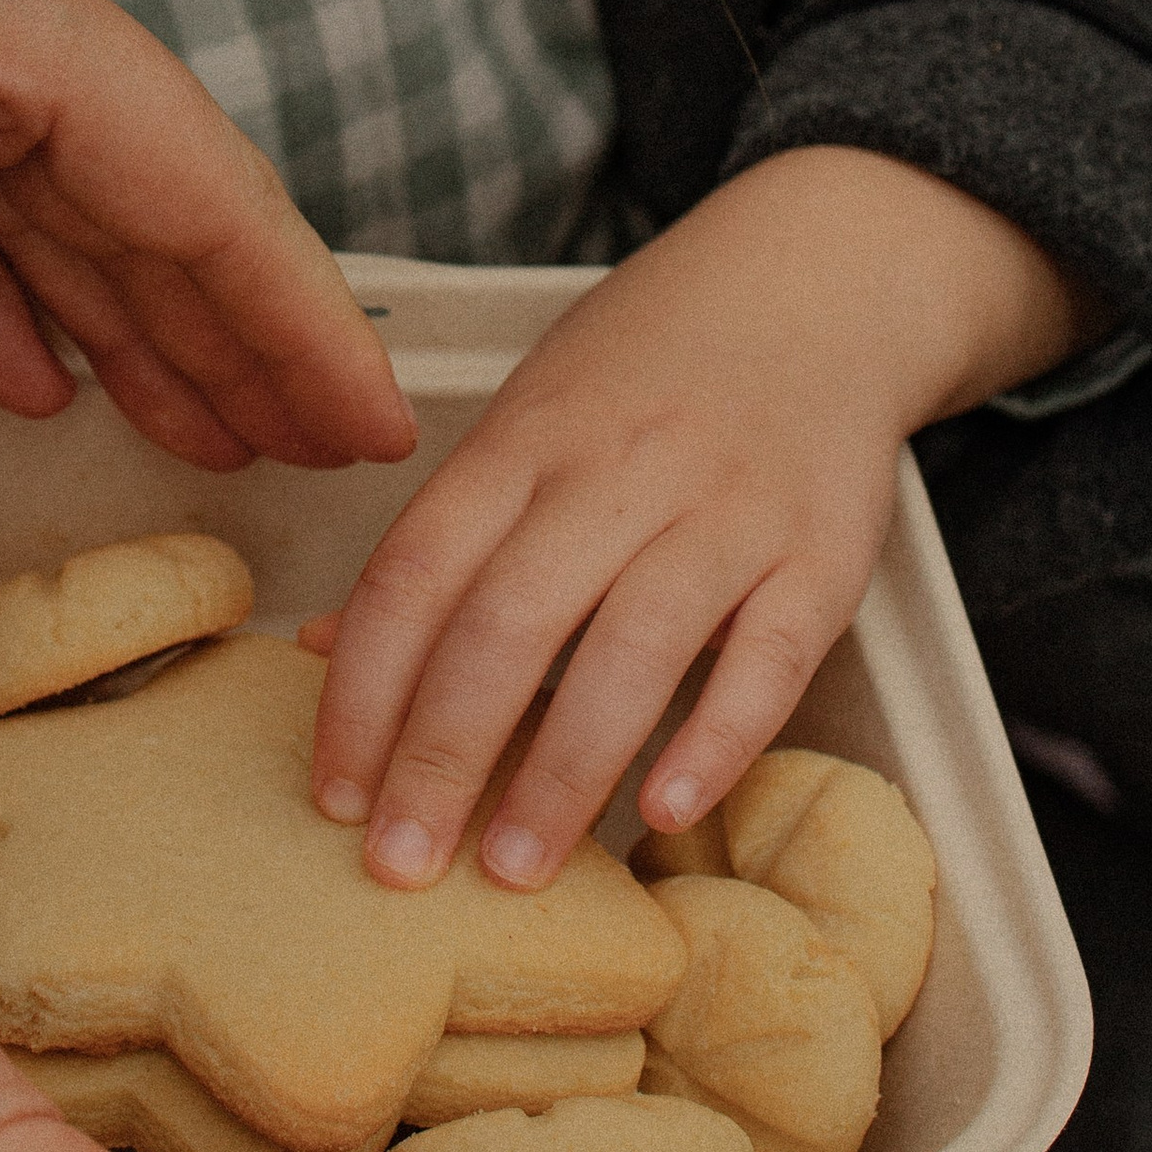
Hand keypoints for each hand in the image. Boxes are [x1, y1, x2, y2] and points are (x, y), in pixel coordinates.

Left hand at [300, 149, 1089, 889]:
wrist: (818, 282)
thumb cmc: (647, 373)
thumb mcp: (526, 422)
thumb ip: (442, 539)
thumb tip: (327, 653)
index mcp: (524, 440)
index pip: (417, 570)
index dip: (364, 690)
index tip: (333, 794)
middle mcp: (618, 471)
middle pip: (509, 622)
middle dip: (442, 754)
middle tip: (399, 867)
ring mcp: (727, 510)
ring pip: (631, 648)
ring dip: (562, 770)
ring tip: (512, 869)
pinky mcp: (823, 553)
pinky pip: (771, 657)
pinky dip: (717, 738)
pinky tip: (663, 813)